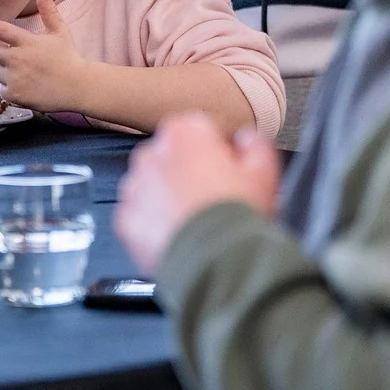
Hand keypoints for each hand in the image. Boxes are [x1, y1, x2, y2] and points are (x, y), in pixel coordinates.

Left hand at [0, 0, 89, 114]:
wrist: (77, 88)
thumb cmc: (68, 58)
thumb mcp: (61, 33)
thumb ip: (49, 12)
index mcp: (29, 42)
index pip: (0, 29)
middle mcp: (19, 59)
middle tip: (3, 53)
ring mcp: (15, 78)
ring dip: (1, 70)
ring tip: (22, 72)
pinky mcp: (13, 94)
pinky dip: (8, 87)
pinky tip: (25, 85)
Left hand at [115, 113, 281, 274]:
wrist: (213, 261)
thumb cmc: (236, 215)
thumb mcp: (264, 171)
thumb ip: (255, 145)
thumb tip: (247, 142)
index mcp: (184, 133)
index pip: (200, 128)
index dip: (218, 149)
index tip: (230, 166)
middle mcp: (152, 155)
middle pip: (173, 155)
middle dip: (191, 170)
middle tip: (216, 194)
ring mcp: (134, 189)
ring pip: (154, 185)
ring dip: (171, 195)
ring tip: (199, 217)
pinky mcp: (125, 221)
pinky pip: (142, 215)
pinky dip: (157, 222)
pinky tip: (182, 232)